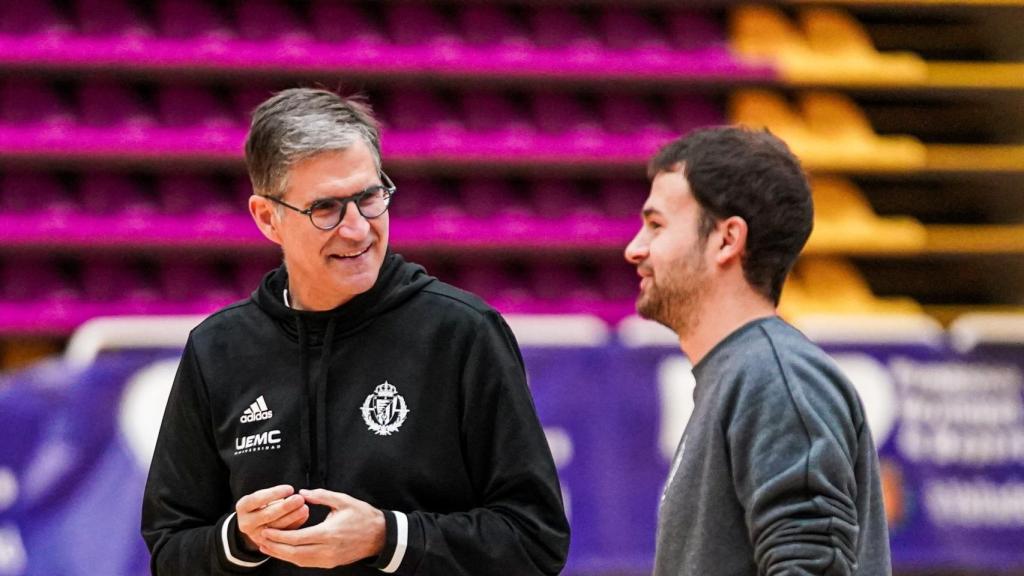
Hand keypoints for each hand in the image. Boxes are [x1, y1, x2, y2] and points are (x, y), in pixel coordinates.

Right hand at [235, 485, 309, 551]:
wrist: (255, 522)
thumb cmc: (262, 503)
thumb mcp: (262, 497)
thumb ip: (275, 495)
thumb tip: (291, 493)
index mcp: (243, 507)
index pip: (258, 499)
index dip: (275, 493)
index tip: (290, 488)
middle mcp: (246, 523)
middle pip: (268, 515)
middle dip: (285, 507)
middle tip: (300, 499)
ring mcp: (256, 536)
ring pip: (277, 528)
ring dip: (292, 517)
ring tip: (305, 508)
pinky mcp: (268, 544)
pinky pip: (283, 536)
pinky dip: (295, 525)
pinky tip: (304, 516)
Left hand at [259, 489, 385, 568]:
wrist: (380, 535)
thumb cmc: (362, 515)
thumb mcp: (343, 500)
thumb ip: (321, 495)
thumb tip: (301, 493)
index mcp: (328, 533)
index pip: (296, 537)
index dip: (279, 535)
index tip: (266, 529)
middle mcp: (327, 549)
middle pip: (293, 552)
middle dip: (275, 547)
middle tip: (260, 540)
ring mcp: (328, 559)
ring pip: (299, 560)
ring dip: (281, 554)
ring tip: (267, 547)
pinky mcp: (330, 563)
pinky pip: (307, 562)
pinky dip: (293, 558)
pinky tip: (285, 551)